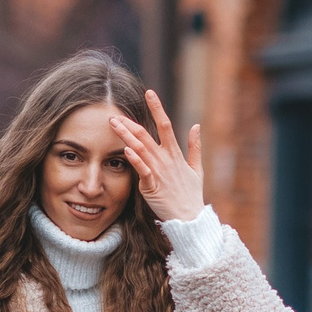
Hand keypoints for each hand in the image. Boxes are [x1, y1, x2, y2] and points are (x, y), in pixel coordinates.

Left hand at [111, 89, 204, 222]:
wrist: (190, 218)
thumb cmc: (191, 195)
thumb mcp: (197, 168)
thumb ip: (195, 146)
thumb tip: (197, 126)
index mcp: (175, 154)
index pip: (165, 124)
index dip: (156, 108)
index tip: (149, 93)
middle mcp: (166, 159)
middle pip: (146, 135)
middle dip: (129, 123)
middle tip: (115, 113)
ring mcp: (159, 172)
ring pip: (141, 149)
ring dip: (126, 135)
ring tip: (114, 124)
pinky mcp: (152, 186)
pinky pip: (143, 170)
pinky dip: (135, 159)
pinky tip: (126, 149)